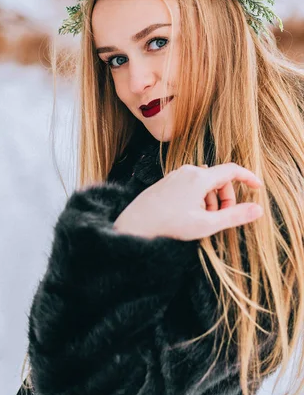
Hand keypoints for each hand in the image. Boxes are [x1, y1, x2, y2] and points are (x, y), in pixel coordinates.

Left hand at [113, 163, 263, 240]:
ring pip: (205, 183)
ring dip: (211, 200)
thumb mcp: (206, 224)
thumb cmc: (170, 224)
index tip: (258, 187)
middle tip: (222, 217)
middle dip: (226, 197)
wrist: (136, 224)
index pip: (231, 170)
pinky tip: (190, 215)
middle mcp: (188, 171)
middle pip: (218, 178)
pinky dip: (198, 198)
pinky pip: (191, 185)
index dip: (248, 177)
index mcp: (200, 177)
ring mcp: (176, 175)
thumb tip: (258, 209)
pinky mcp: (168, 181)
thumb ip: (234, 216)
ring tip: (203, 219)